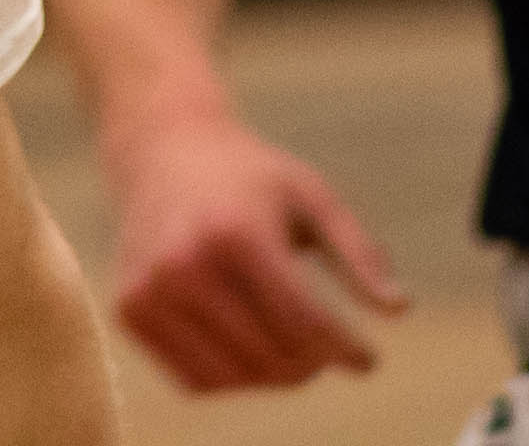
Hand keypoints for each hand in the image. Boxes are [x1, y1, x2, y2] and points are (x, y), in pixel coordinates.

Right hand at [98, 104, 403, 390]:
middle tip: (328, 349)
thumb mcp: (312, 195)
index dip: (345, 350)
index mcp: (235, 231)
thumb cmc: (250, 176)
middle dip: (313, 363)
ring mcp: (149, 290)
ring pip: (235, 377)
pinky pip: (196, 380)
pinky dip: (232, 377)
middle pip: (271, 355)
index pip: (303, 321)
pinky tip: (247, 344)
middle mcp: (184, 263)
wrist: (162, 149)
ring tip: (292, 347)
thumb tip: (399, 310)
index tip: (368, 361)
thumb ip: (359, 252)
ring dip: (275, 375)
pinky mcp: (129, 310)